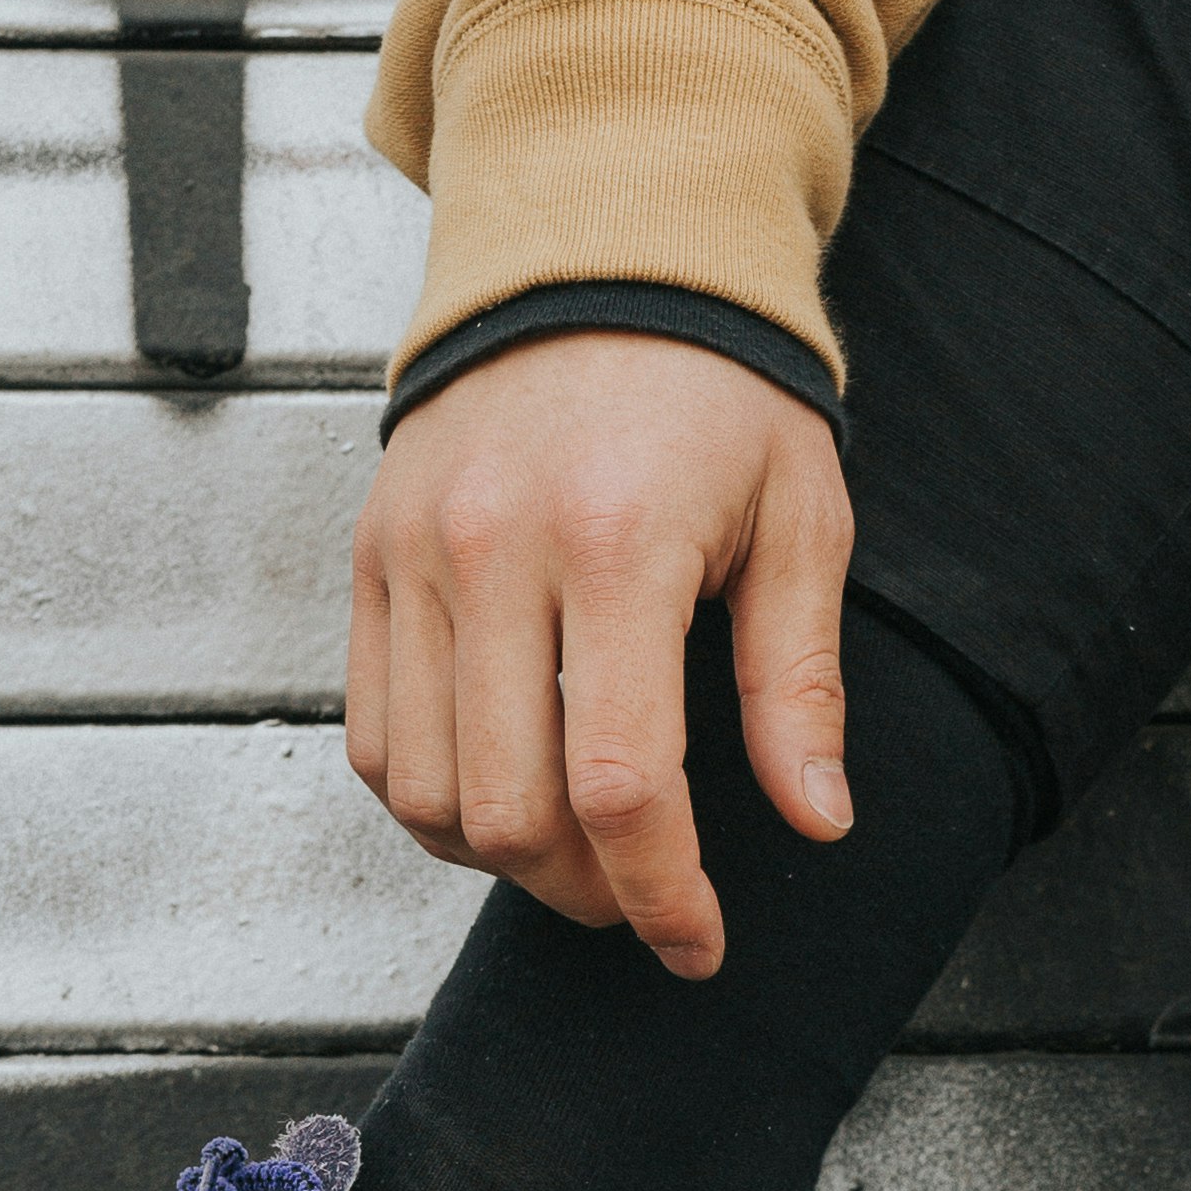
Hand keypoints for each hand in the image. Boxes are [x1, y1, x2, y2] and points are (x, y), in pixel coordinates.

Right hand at [347, 332, 853, 979]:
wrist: (596, 247)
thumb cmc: (716, 385)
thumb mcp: (800, 516)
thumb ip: (798, 680)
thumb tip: (819, 821)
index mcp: (617, 543)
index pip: (622, 787)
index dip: (663, 896)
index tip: (697, 943)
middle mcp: (495, 550)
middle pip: (511, 815)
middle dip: (587, 892)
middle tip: (643, 892)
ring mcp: (415, 555)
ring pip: (428, 797)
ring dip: (505, 859)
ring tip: (577, 844)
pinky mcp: (371, 558)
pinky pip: (376, 741)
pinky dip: (435, 803)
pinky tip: (507, 789)